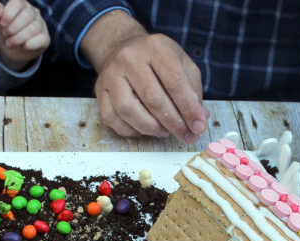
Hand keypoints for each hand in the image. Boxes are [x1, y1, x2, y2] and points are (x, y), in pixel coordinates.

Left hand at [0, 0, 49, 71]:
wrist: (10, 49)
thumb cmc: (4, 30)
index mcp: (20, 4)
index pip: (18, 2)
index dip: (9, 13)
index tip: (2, 24)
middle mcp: (33, 12)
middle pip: (26, 16)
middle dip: (12, 28)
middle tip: (5, 34)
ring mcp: (41, 24)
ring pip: (33, 29)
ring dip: (18, 38)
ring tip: (10, 43)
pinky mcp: (45, 38)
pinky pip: (41, 39)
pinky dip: (30, 44)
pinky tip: (23, 46)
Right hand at [81, 10, 208, 143]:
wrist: (121, 48)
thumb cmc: (157, 61)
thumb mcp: (182, 64)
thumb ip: (193, 92)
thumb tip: (199, 121)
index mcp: (156, 47)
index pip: (175, 83)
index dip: (189, 109)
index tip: (199, 127)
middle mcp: (130, 58)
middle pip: (153, 99)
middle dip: (173, 123)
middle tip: (185, 135)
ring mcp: (111, 75)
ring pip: (129, 111)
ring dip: (151, 128)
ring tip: (164, 131)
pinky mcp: (99, 90)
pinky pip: (112, 118)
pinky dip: (131, 130)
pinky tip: (144, 129)